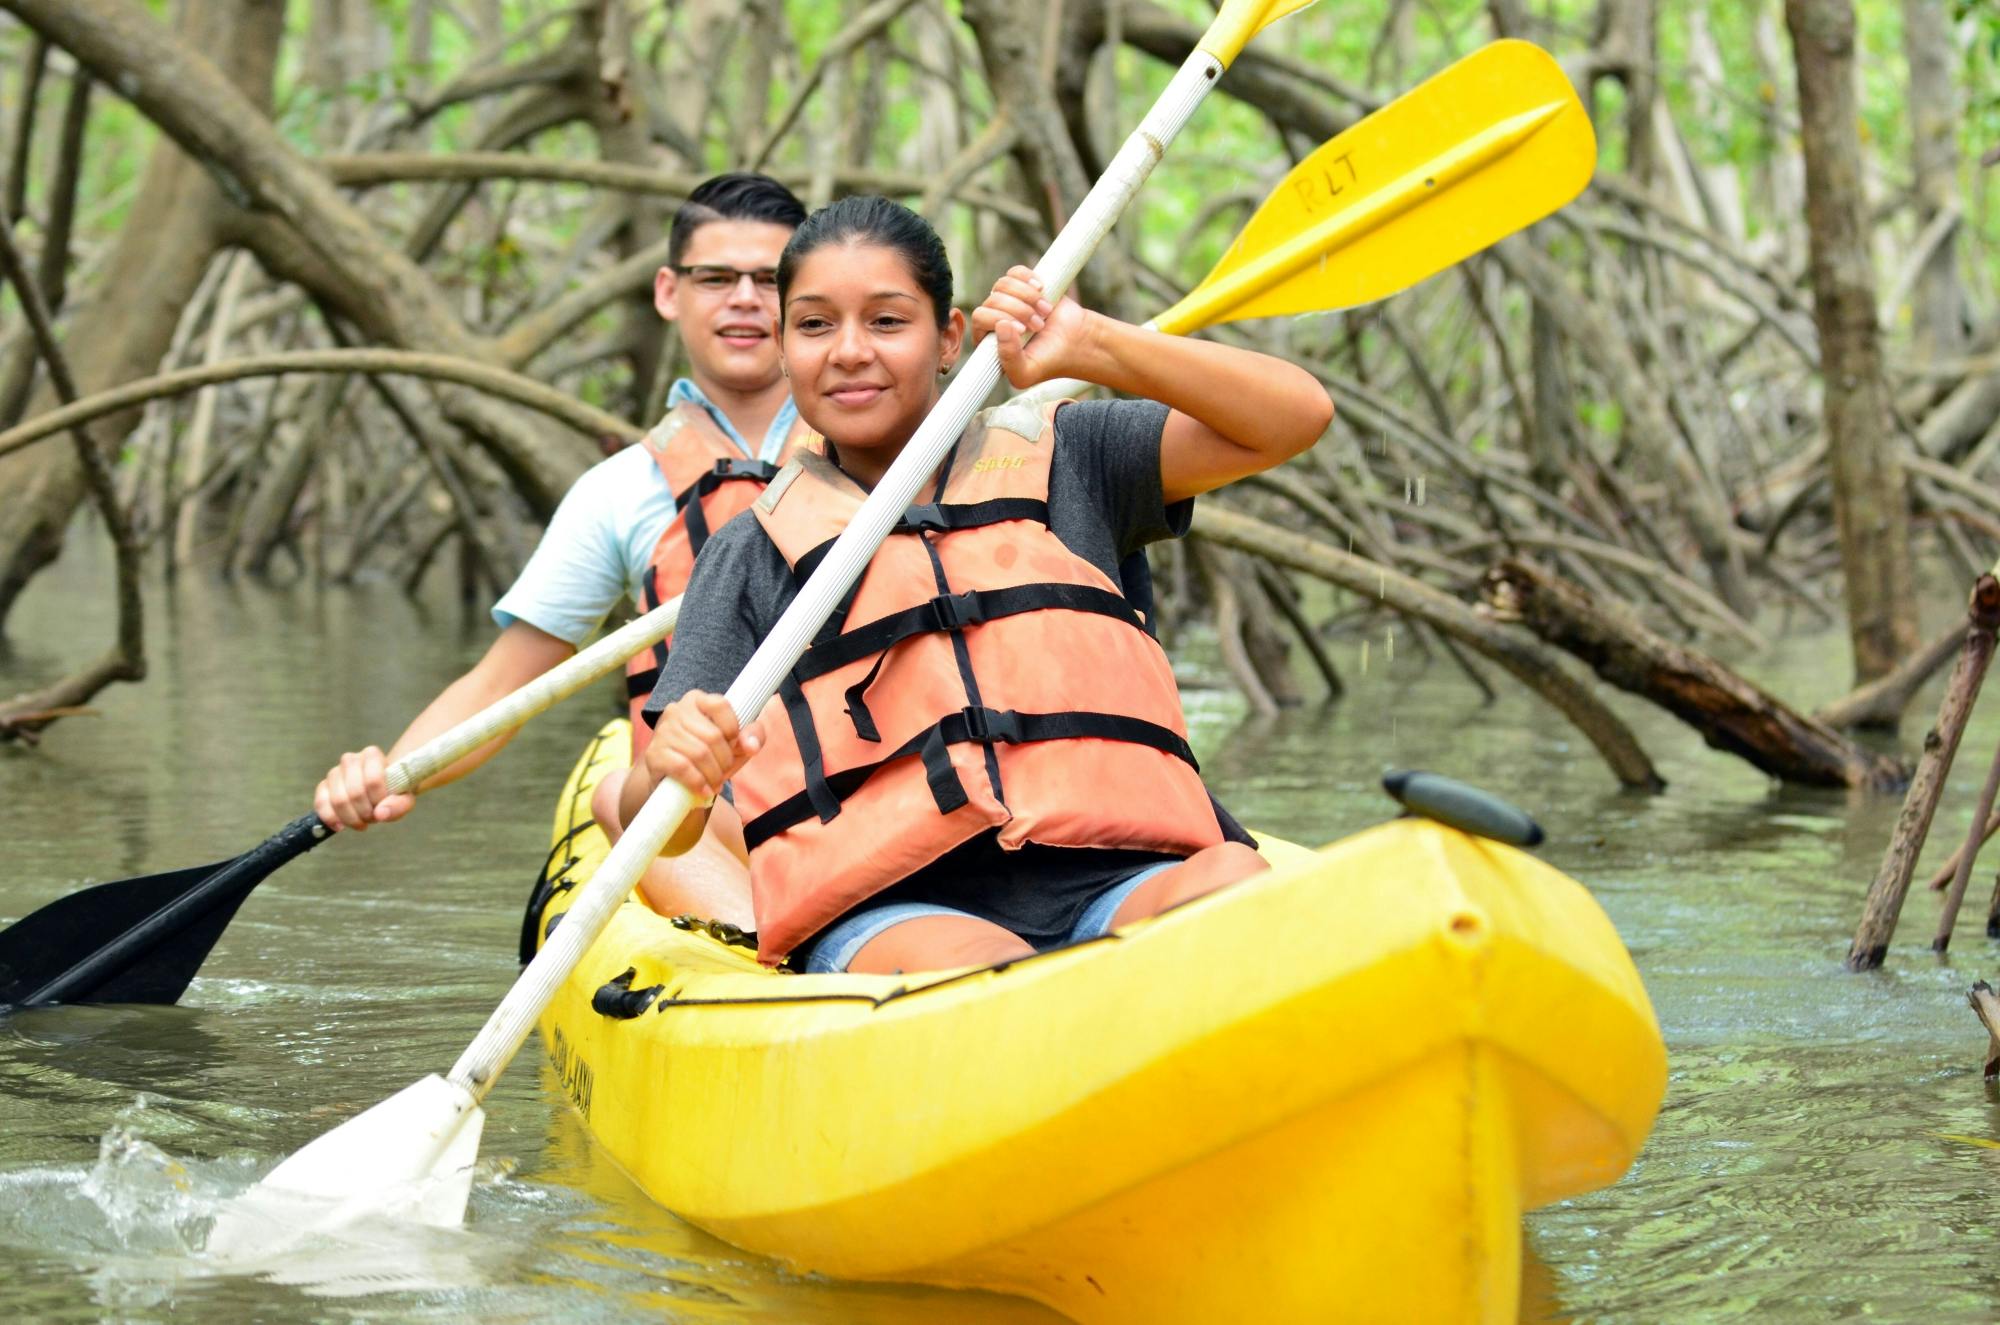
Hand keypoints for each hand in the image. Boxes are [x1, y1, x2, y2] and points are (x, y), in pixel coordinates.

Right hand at [314, 746, 413, 831]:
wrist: (381, 789)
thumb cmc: (394, 791)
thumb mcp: (405, 797)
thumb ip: (399, 804)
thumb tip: (380, 814)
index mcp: (372, 755)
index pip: (373, 780)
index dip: (378, 800)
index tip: (383, 807)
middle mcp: (350, 759)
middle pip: (355, 793)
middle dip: (365, 812)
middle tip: (373, 818)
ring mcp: (334, 772)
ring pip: (338, 800)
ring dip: (351, 818)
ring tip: (362, 822)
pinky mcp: (323, 786)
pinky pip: (321, 803)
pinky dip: (330, 817)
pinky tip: (340, 826)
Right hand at [642, 691, 762, 800]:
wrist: (674, 780)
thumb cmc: (710, 755)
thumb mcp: (736, 743)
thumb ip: (753, 736)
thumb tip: (751, 745)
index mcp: (697, 700)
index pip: (720, 705)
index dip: (733, 728)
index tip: (734, 744)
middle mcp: (676, 710)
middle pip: (713, 736)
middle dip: (725, 760)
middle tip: (724, 772)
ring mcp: (663, 731)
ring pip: (699, 753)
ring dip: (714, 774)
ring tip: (715, 782)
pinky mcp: (654, 754)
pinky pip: (682, 767)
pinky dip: (698, 782)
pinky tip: (704, 789)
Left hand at [970, 265, 1098, 388]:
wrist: (1077, 342)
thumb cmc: (1049, 361)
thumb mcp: (1026, 373)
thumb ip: (1008, 359)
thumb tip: (1000, 325)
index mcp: (988, 340)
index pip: (979, 317)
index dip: (999, 319)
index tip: (1023, 331)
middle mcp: (994, 318)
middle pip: (993, 299)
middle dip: (1018, 310)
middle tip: (1039, 325)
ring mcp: (1008, 300)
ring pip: (1003, 284)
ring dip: (1027, 297)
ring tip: (1044, 312)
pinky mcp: (1024, 286)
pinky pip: (1016, 272)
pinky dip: (1029, 279)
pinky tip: (1041, 289)